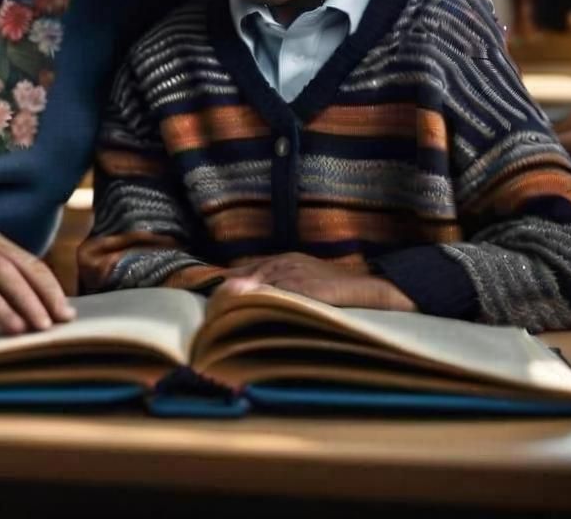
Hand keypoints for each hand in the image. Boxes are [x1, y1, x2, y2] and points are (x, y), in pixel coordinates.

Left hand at [217, 252, 416, 311]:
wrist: (364, 287)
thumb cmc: (334, 287)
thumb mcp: (303, 281)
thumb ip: (279, 286)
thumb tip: (252, 298)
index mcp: (282, 260)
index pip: (245, 269)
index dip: (225, 280)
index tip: (207, 292)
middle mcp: (284, 263)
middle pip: (244, 274)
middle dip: (224, 288)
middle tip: (206, 304)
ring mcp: (293, 274)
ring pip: (256, 283)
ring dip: (235, 295)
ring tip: (215, 309)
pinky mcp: (303, 288)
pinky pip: (275, 294)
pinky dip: (259, 300)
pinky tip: (245, 309)